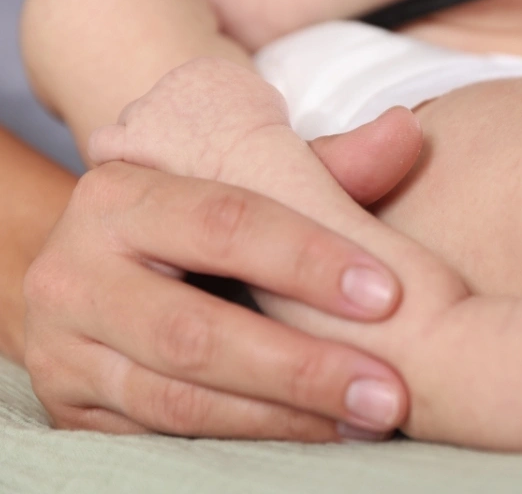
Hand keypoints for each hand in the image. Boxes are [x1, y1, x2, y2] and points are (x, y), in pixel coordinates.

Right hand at [22, 108, 422, 440]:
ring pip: (178, 399)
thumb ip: (327, 164)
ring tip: (364, 421)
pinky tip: (312, 434)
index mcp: (119, 194)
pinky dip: (244, 441)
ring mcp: (62, 348)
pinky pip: (159, 438)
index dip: (308, 260)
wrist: (99, 266)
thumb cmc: (197, 216)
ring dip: (281, 418)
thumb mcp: (245, 179)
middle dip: (301, 366)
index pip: (223, 223)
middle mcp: (73, 271)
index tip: (387, 293)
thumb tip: (407, 133)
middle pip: (194, 331)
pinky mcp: (70, 407)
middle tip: (388, 390)